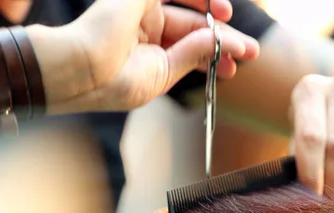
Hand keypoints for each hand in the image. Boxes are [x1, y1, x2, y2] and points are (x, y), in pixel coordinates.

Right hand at [34, 0, 258, 113]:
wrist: (82, 71)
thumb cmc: (115, 83)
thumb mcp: (162, 74)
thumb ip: (191, 55)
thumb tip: (221, 44)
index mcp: (146, 53)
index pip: (188, 51)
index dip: (214, 56)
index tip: (237, 67)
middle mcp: (144, 29)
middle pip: (194, 30)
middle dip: (224, 42)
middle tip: (252, 52)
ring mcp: (141, 9)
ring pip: (189, 11)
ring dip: (217, 21)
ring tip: (240, 38)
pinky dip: (201, 0)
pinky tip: (223, 12)